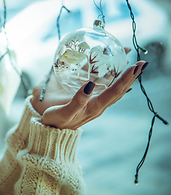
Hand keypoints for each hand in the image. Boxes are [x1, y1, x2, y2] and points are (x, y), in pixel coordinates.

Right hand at [31, 50, 146, 129]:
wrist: (51, 132)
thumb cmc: (56, 122)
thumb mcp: (65, 113)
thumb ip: (77, 100)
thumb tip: (90, 85)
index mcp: (94, 107)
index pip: (114, 92)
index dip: (125, 78)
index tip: (135, 65)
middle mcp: (98, 106)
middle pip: (120, 90)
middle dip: (132, 76)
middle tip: (143, 62)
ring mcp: (95, 104)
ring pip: (115, 90)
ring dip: (126, 78)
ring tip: (135, 66)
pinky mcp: (90, 102)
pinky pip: (105, 90)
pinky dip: (113, 81)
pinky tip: (115, 75)